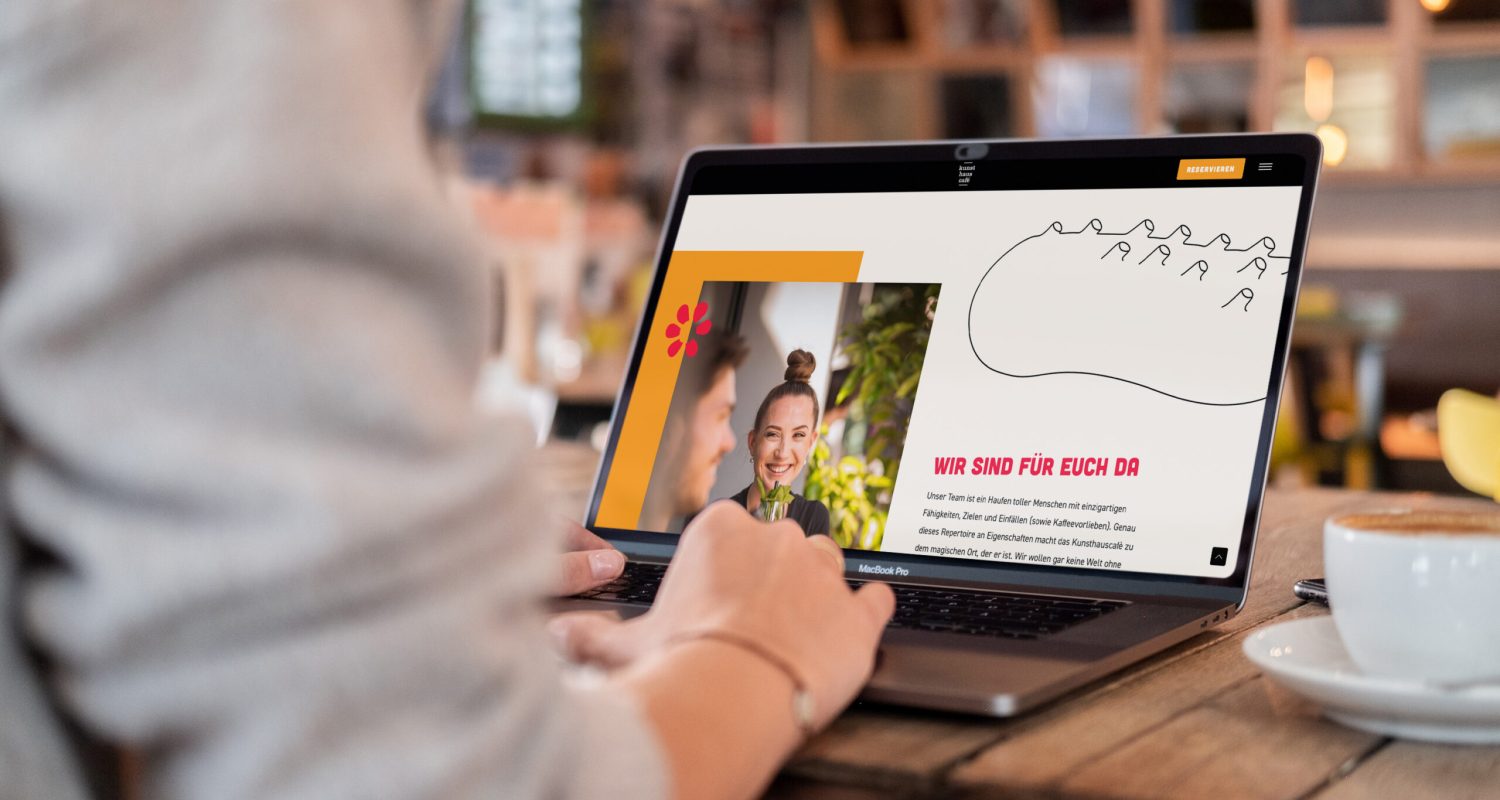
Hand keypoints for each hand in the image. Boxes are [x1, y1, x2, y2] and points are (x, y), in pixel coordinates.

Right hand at [551, 501, 893, 729]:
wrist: (732, 698)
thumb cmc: (676, 664)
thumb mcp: (621, 645)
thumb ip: (589, 633)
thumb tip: (557, 634)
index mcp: (720, 530)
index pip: (731, 528)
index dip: (727, 564)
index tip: (718, 592)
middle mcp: (777, 538)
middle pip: (783, 542)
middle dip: (773, 574)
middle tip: (753, 617)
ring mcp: (823, 573)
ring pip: (830, 563)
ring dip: (818, 589)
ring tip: (799, 627)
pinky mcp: (859, 614)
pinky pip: (876, 600)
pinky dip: (867, 613)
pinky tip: (852, 629)